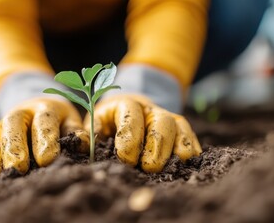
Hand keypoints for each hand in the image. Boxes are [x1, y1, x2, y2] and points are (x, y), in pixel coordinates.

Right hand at [0, 97, 88, 180]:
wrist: (35, 106)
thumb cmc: (58, 121)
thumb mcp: (71, 121)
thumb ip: (76, 133)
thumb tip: (83, 147)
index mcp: (45, 108)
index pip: (44, 122)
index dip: (45, 140)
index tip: (47, 160)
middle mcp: (20, 114)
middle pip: (13, 127)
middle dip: (14, 147)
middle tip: (17, 168)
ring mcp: (1, 124)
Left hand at [85, 94, 200, 171]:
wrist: (127, 109)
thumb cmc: (107, 122)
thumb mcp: (95, 123)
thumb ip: (90, 134)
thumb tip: (82, 145)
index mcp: (125, 104)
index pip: (131, 115)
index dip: (130, 137)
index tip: (126, 158)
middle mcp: (150, 109)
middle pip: (161, 122)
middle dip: (157, 146)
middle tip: (149, 168)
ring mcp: (168, 117)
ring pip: (180, 128)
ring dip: (178, 149)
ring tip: (173, 169)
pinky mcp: (180, 129)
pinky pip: (190, 137)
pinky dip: (191, 151)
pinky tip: (187, 166)